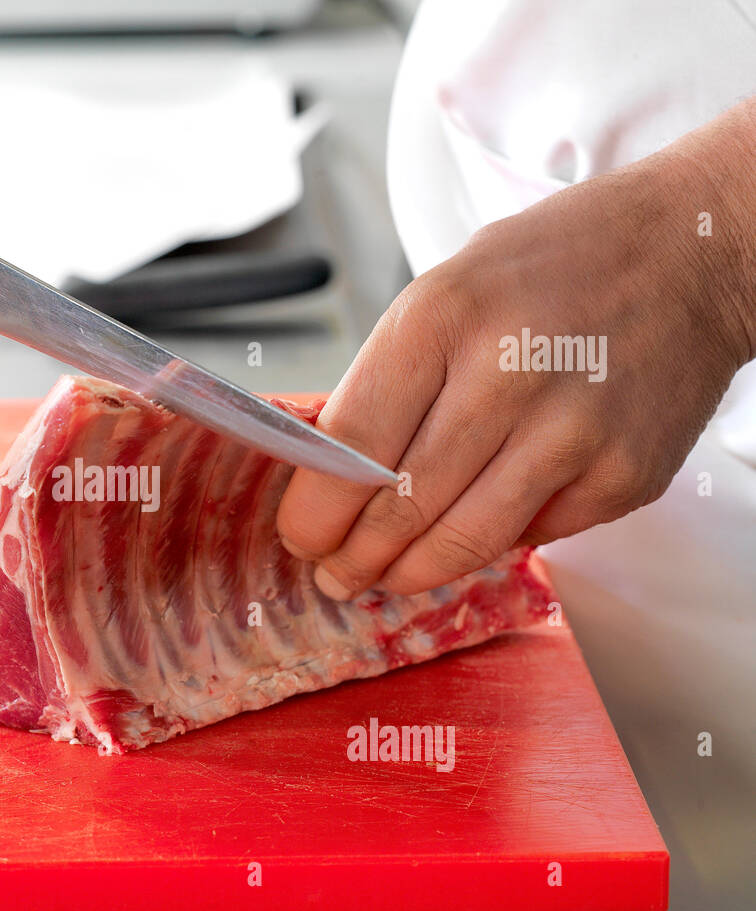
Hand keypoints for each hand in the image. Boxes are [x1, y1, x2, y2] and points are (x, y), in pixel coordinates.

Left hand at [277, 100, 755, 598]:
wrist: (691, 250)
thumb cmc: (548, 269)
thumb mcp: (445, 291)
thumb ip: (389, 380)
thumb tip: (332, 477)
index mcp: (442, 317)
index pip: (353, 445)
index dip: (315, 510)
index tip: (300, 535)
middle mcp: (507, 373)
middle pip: (401, 506)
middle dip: (353, 557)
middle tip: (334, 574)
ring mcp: (573, 431)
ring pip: (462, 541)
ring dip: (408, 574)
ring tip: (382, 579)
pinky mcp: (623, 474)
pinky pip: (532, 536)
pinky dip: (493, 541)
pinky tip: (472, 530)